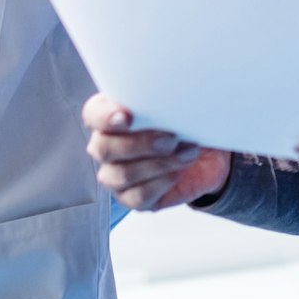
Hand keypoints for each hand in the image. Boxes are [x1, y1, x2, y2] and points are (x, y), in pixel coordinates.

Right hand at [83, 94, 231, 211]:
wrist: (206, 153)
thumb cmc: (184, 122)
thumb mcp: (177, 106)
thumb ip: (162, 101)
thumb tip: (169, 101)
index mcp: (109, 116)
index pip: (93, 115)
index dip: (105, 117)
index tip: (128, 116)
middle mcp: (106, 146)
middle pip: (102, 148)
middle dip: (139, 144)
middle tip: (171, 138)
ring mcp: (115, 175)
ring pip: (121, 175)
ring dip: (159, 164)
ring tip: (188, 153)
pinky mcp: (132, 198)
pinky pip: (138, 197)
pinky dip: (162, 183)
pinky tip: (179, 171)